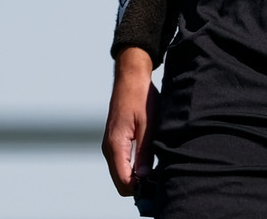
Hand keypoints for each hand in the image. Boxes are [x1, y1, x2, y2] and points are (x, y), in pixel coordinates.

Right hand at [102, 48, 157, 194]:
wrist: (131, 77)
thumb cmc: (141, 97)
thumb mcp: (148, 125)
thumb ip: (145, 152)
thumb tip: (143, 177)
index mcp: (116, 144)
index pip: (123, 181)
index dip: (139, 188)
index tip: (155, 184)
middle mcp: (109, 148)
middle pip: (120, 181)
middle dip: (137, 185)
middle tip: (157, 179)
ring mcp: (110, 144)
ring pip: (120, 172)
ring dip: (135, 176)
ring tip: (154, 170)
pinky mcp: (115, 140)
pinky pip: (121, 162)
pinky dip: (132, 167)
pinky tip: (147, 161)